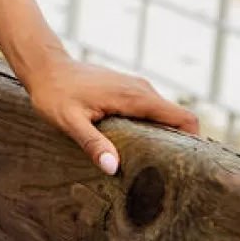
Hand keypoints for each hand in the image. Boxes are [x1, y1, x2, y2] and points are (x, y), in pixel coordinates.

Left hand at [24, 53, 198, 175]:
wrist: (46, 67)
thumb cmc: (55, 95)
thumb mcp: (69, 122)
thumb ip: (92, 143)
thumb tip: (113, 168)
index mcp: (135, 97)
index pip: (182, 117)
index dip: (193, 140)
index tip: (191, 164)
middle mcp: (142, 90)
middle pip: (178, 119)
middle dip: (181, 144)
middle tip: (172, 173)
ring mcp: (137, 88)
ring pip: (165, 114)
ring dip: (166, 136)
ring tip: (156, 164)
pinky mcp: (129, 89)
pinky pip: (152, 110)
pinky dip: (153, 127)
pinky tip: (139, 147)